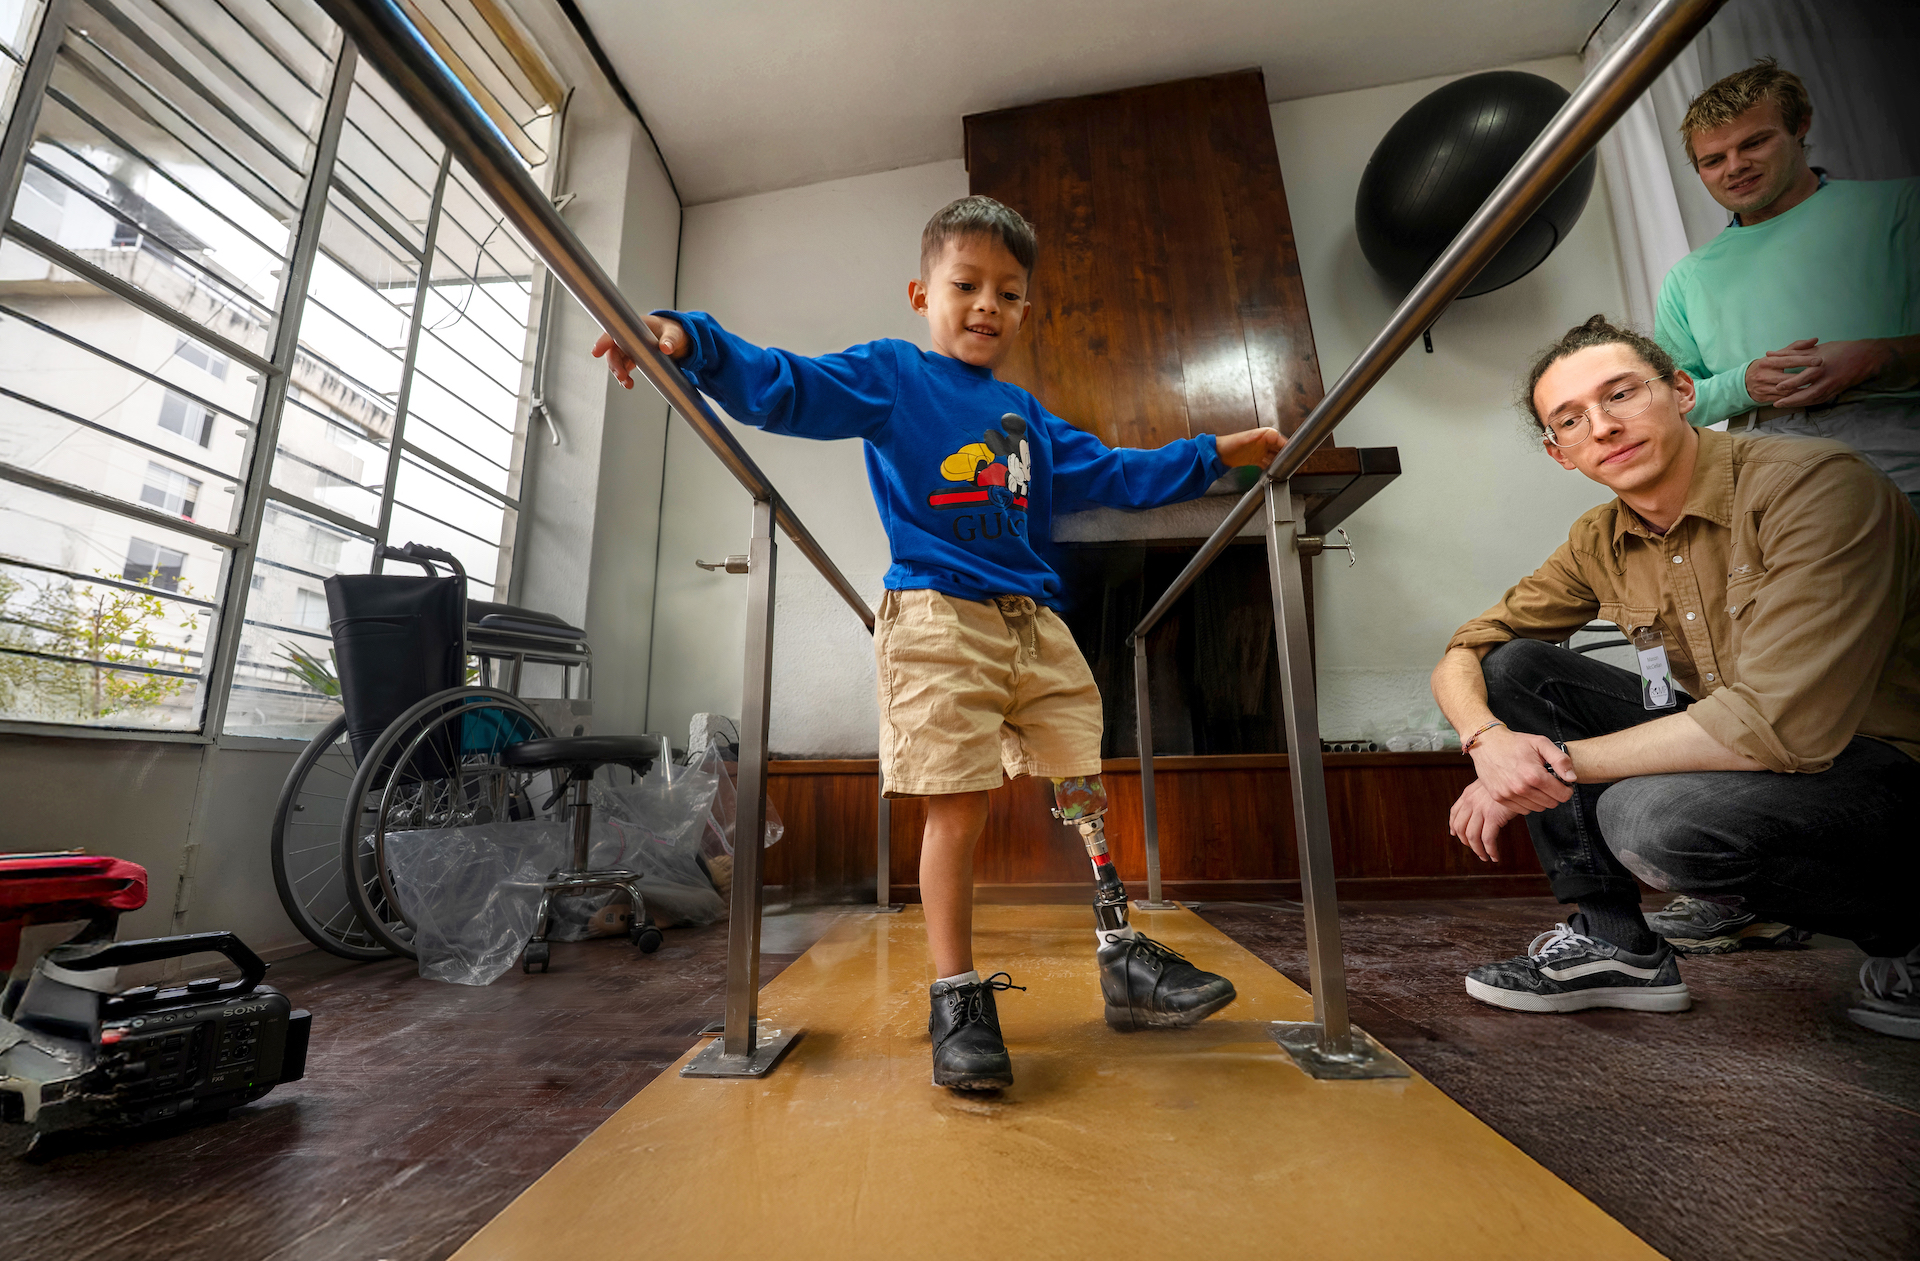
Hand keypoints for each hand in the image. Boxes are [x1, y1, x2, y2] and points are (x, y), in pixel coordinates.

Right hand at [590, 313, 687, 389]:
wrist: (675, 338)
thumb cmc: (672, 330)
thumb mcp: (674, 333)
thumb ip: (670, 340)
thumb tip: (666, 348)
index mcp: (635, 327)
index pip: (614, 333)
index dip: (604, 342)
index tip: (596, 352)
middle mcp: (629, 337)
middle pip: (614, 351)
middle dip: (614, 364)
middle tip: (621, 375)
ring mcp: (630, 348)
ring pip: (617, 361)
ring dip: (619, 372)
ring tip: (627, 383)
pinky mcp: (634, 358)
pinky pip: (625, 368)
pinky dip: (625, 377)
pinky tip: (628, 383)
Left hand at [1215, 426, 1284, 467]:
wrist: (1218, 454)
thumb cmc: (1229, 444)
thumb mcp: (1243, 439)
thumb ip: (1255, 437)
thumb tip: (1267, 434)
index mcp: (1263, 434)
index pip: (1280, 439)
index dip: (1287, 446)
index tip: (1292, 453)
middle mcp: (1263, 442)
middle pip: (1279, 448)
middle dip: (1285, 455)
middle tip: (1289, 464)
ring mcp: (1260, 451)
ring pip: (1275, 457)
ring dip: (1278, 463)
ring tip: (1282, 469)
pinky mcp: (1256, 459)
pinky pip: (1268, 463)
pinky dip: (1271, 468)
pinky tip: (1272, 472)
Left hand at [1448, 780, 1516, 861]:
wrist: (1517, 774)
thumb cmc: (1507, 779)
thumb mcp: (1489, 784)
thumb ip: (1481, 795)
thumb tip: (1479, 808)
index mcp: (1468, 794)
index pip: (1454, 813)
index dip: (1454, 826)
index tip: (1456, 835)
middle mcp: (1470, 802)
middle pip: (1460, 827)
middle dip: (1466, 842)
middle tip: (1475, 849)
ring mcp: (1481, 809)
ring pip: (1472, 837)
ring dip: (1478, 850)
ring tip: (1485, 857)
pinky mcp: (1493, 816)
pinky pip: (1488, 839)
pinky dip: (1490, 850)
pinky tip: (1495, 856)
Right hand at [1467, 728, 1575, 814]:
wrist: (1486, 743)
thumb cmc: (1515, 742)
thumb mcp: (1541, 743)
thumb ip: (1560, 760)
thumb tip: (1572, 778)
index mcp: (1534, 775)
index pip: (1562, 795)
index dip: (1566, 789)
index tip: (1562, 782)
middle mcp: (1521, 788)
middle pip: (1551, 803)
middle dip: (1554, 794)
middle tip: (1548, 782)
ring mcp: (1508, 794)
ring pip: (1538, 808)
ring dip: (1541, 799)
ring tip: (1536, 784)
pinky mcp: (1499, 797)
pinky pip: (1522, 810)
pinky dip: (1527, 802)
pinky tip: (1525, 789)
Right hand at [1744, 339, 1821, 403]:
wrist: (1743, 382)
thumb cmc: (1764, 367)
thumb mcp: (1776, 355)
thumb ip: (1796, 347)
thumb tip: (1814, 340)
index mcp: (1767, 362)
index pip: (1788, 361)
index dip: (1804, 360)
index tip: (1819, 360)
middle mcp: (1764, 375)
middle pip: (1788, 378)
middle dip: (1805, 377)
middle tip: (1821, 374)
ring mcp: (1763, 388)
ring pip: (1786, 391)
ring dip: (1802, 390)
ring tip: (1817, 387)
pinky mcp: (1763, 398)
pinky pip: (1782, 400)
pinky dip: (1794, 398)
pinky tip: (1805, 396)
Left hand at [1770, 338, 1894, 408]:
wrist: (1866, 357)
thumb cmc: (1840, 349)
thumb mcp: (1816, 348)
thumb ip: (1792, 352)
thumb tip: (1770, 353)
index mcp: (1822, 366)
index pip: (1804, 377)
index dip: (1790, 383)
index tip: (1776, 388)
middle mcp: (1827, 378)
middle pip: (1808, 394)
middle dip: (1792, 400)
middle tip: (1776, 404)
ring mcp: (1833, 387)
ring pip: (1813, 399)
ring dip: (1797, 404)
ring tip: (1782, 405)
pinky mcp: (1836, 391)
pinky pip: (1820, 400)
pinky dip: (1807, 403)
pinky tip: (1797, 404)